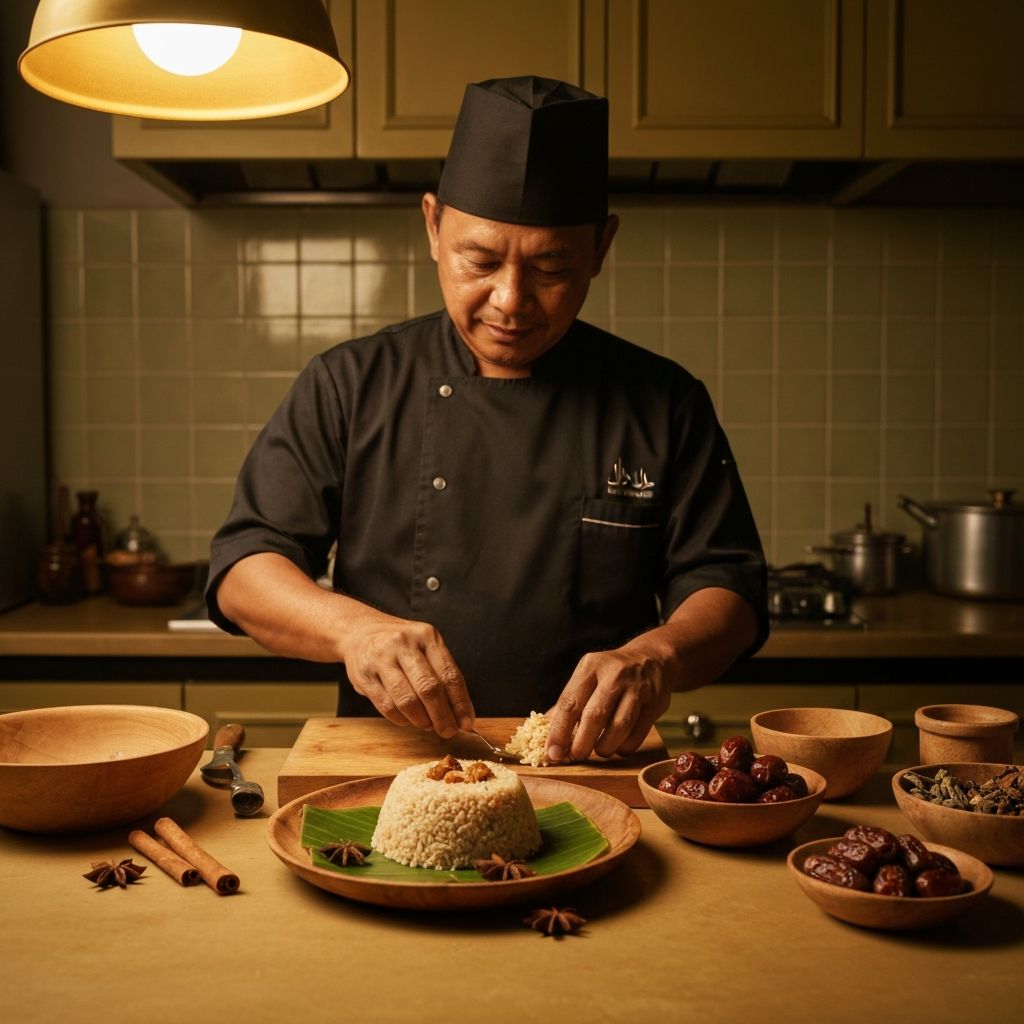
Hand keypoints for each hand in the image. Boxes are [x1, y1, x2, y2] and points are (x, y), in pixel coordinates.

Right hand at [341, 611, 475, 739]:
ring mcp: (382, 659)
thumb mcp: (425, 647)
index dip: (460, 703)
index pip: (450, 675)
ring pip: (407, 700)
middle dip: (442, 716)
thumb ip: (442, 675)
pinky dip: (402, 720)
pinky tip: (408, 720)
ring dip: (422, 720)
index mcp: (426, 636)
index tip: (467, 723)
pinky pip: (387, 706)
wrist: (360, 632)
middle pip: (429, 689)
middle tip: (448, 731)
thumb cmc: (401, 646)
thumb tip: (460, 715)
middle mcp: (404, 644)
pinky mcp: (364, 676)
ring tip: (428, 725)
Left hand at [544, 642, 673, 761]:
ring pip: (619, 727)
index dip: (559, 731)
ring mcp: (637, 688)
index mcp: (590, 667)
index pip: (570, 703)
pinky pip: (638, 733)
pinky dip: (624, 747)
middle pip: (594, 716)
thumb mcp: (587, 676)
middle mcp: (614, 675)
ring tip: (598, 751)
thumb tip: (547, 733)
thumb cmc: (611, 673)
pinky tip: (618, 747)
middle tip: (576, 756)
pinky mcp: (655, 702)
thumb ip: (569, 703)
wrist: (651, 659)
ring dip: (605, 747)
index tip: (552, 752)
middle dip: (582, 743)